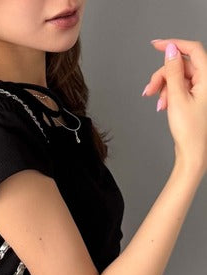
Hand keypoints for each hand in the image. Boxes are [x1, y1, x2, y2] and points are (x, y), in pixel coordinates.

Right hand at [142, 38, 206, 171]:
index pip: (191, 50)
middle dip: (163, 76)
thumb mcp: (178, 98)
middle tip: (150, 89)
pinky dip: (169, 95)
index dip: (173, 45)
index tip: (156, 45)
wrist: (194, 153)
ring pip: (178, 78)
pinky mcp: (197, 98)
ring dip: (164, 87)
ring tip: (158, 103)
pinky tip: (164, 106)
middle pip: (181, 66)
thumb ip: (173, 72)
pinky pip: (180, 88)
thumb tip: (170, 51)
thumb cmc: (191, 132)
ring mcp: (203, 90)